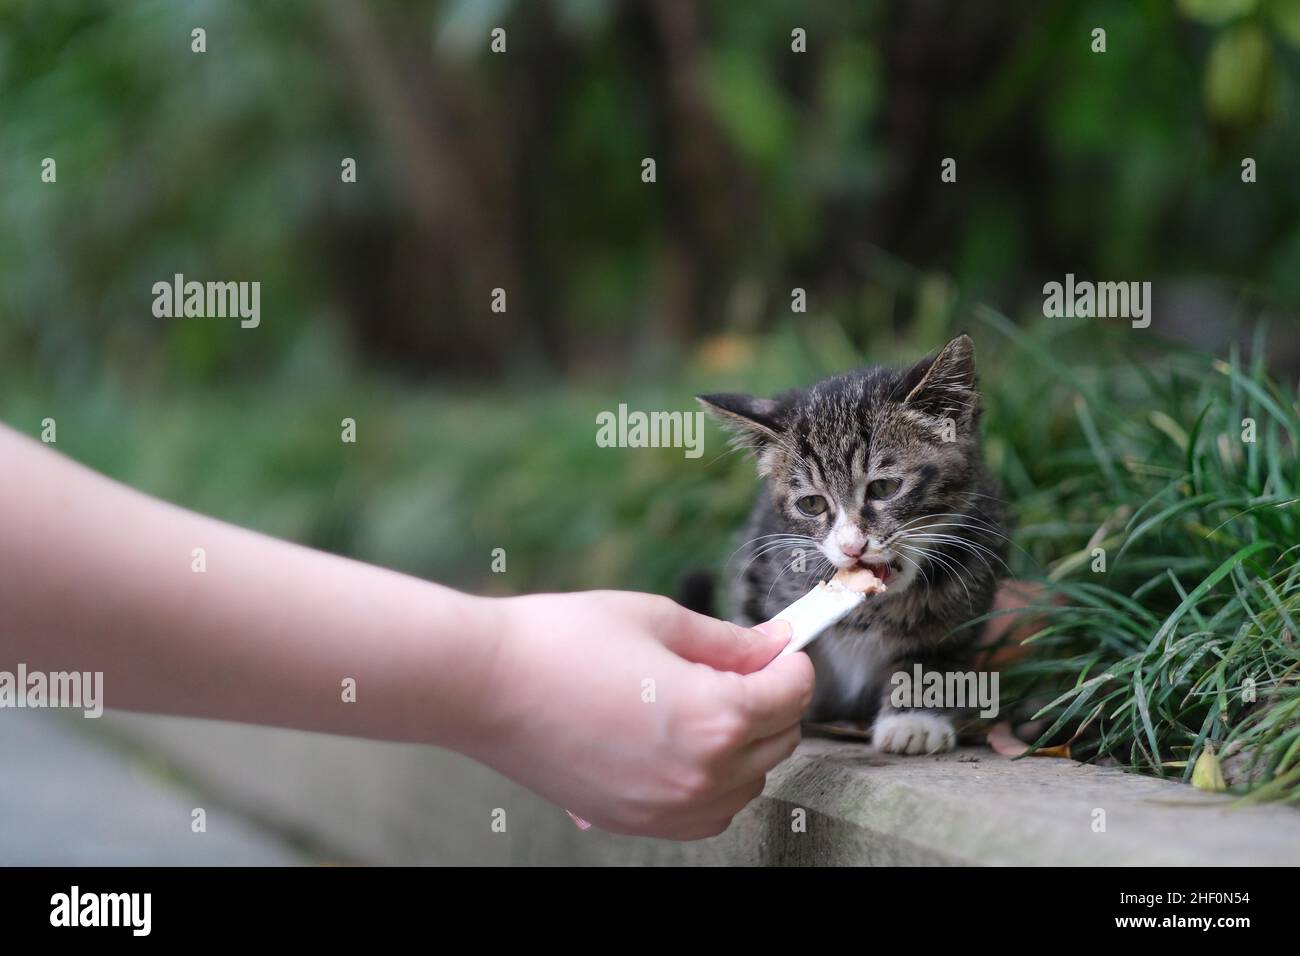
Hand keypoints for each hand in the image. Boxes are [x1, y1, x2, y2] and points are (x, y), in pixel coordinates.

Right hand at [473, 591, 812, 839]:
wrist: (482, 687)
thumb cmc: (559, 643)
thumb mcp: (656, 619)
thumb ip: (727, 640)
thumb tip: (772, 645)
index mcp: (713, 717)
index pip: (792, 693)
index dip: (791, 660)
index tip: (779, 645)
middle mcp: (699, 775)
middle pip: (781, 740)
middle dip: (773, 698)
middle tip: (740, 664)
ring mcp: (668, 808)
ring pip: (751, 782)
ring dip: (748, 744)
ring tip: (706, 701)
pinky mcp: (637, 822)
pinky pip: (709, 812)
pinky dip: (717, 782)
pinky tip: (686, 744)